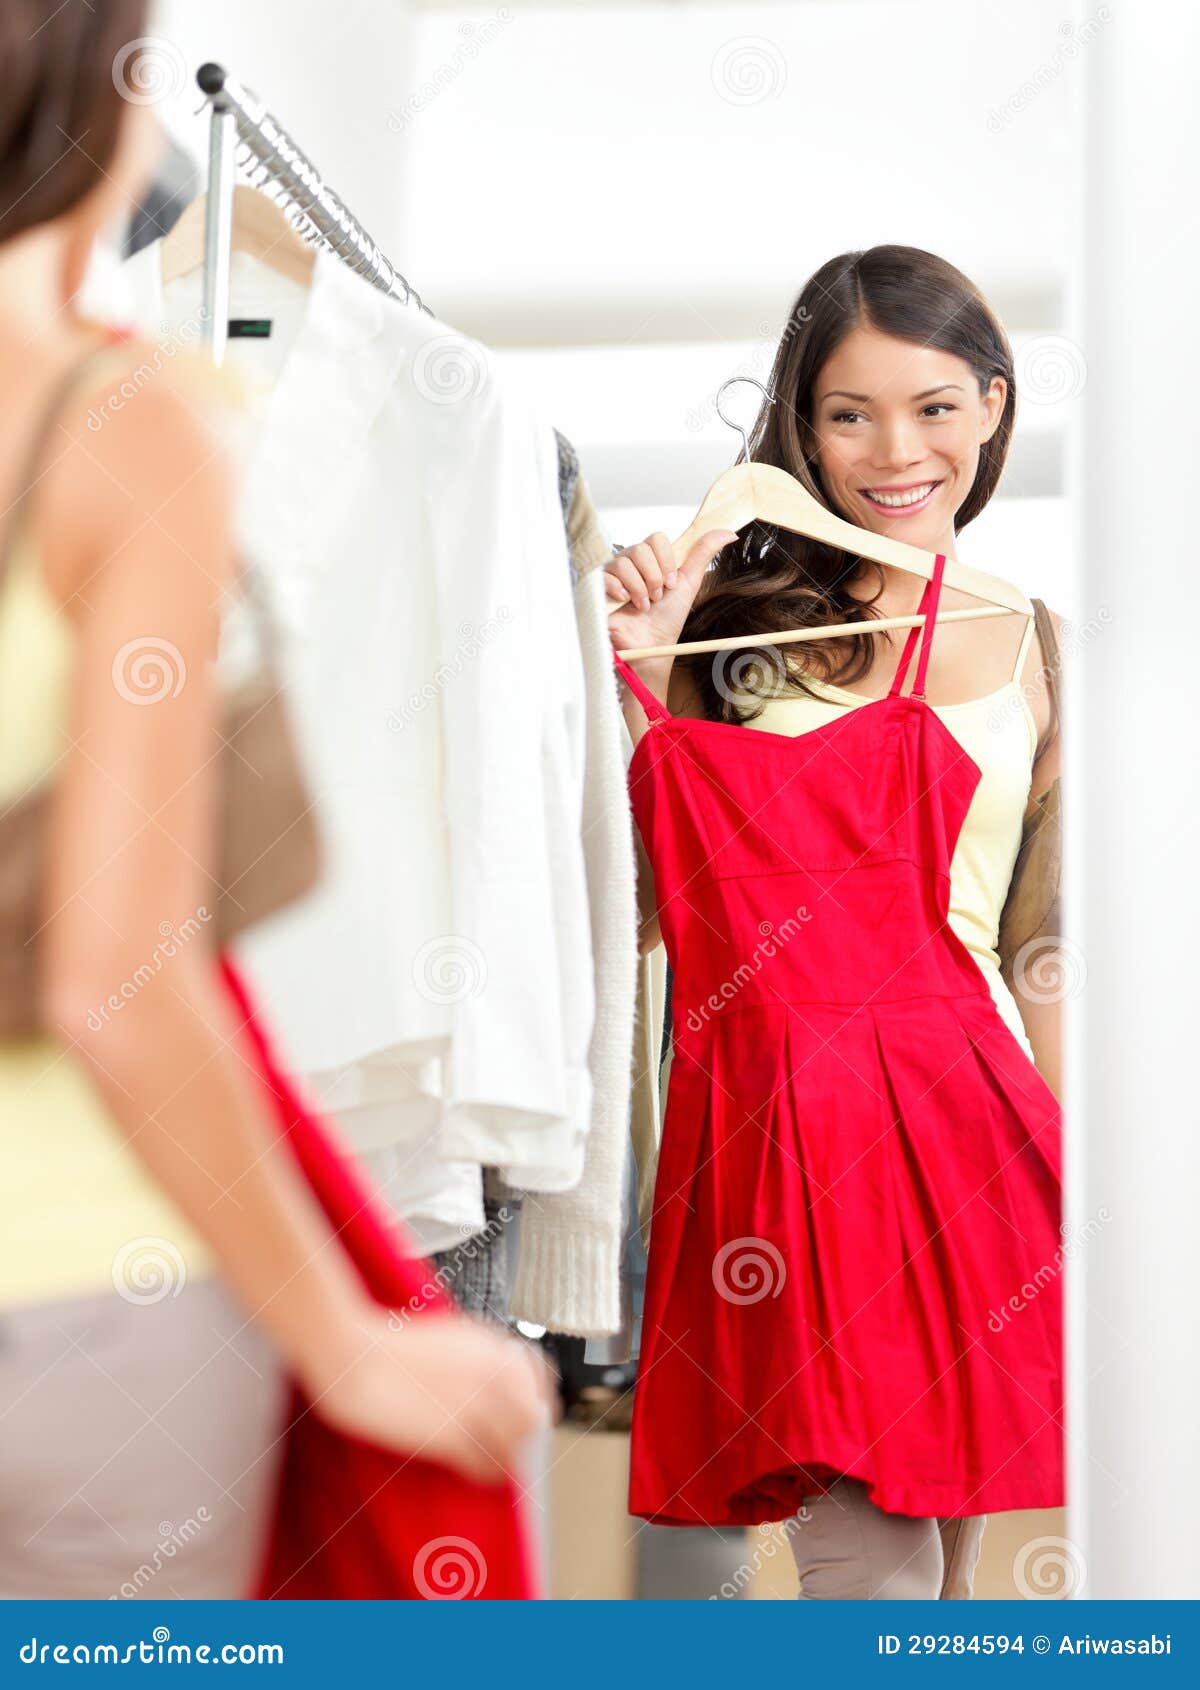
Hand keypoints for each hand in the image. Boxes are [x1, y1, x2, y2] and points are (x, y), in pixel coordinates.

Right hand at [311, 1307, 558, 1484]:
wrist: (354, 1356)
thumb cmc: (388, 1345)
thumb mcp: (446, 1334)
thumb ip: (476, 1355)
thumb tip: (490, 1379)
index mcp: (490, 1344)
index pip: (539, 1376)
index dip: (536, 1397)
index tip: (529, 1411)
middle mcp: (491, 1374)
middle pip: (533, 1416)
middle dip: (525, 1432)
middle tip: (511, 1442)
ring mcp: (475, 1406)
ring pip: (516, 1445)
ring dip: (507, 1455)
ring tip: (494, 1461)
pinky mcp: (453, 1437)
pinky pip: (488, 1466)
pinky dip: (486, 1473)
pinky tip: (474, 1471)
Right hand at [605, 528, 736, 658]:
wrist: (652, 645)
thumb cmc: (667, 618)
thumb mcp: (690, 582)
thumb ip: (703, 553)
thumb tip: (727, 532)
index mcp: (651, 559)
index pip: (656, 538)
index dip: (666, 561)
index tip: (672, 583)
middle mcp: (631, 563)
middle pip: (640, 548)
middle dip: (654, 578)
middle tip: (657, 597)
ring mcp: (613, 575)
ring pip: (624, 562)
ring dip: (640, 589)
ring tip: (643, 605)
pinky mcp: (598, 589)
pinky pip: (605, 575)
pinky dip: (619, 590)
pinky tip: (625, 603)